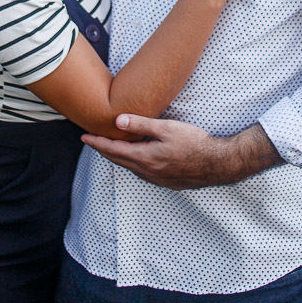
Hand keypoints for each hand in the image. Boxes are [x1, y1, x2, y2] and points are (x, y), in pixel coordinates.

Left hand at [81, 114, 281, 188]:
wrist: (217, 164)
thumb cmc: (194, 143)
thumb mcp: (167, 129)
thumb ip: (141, 125)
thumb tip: (117, 121)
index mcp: (145, 158)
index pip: (113, 150)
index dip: (97, 143)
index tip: (84, 137)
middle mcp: (147, 172)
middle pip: (118, 160)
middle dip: (103, 150)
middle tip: (91, 141)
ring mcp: (157, 179)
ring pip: (130, 167)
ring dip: (117, 157)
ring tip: (109, 147)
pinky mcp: (166, 181)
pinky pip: (141, 172)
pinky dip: (131, 162)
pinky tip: (135, 157)